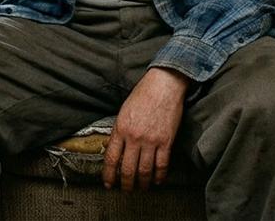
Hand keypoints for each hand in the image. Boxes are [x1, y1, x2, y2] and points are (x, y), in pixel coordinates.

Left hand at [103, 67, 189, 191]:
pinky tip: (158, 180)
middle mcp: (134, 137)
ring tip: (141, 188)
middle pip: (127, 169)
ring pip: (144, 170)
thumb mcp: (123, 111)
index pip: (111, 159)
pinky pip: (162, 164)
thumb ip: (119, 131)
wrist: (164, 85)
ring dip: (142, 183)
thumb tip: (114, 148)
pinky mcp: (166, 141)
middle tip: (126, 190)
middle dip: (125, 184)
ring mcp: (151, 140)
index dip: (109, 175)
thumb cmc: (143, 95)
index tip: (108, 184)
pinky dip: (160, 176)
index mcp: (120, 129)